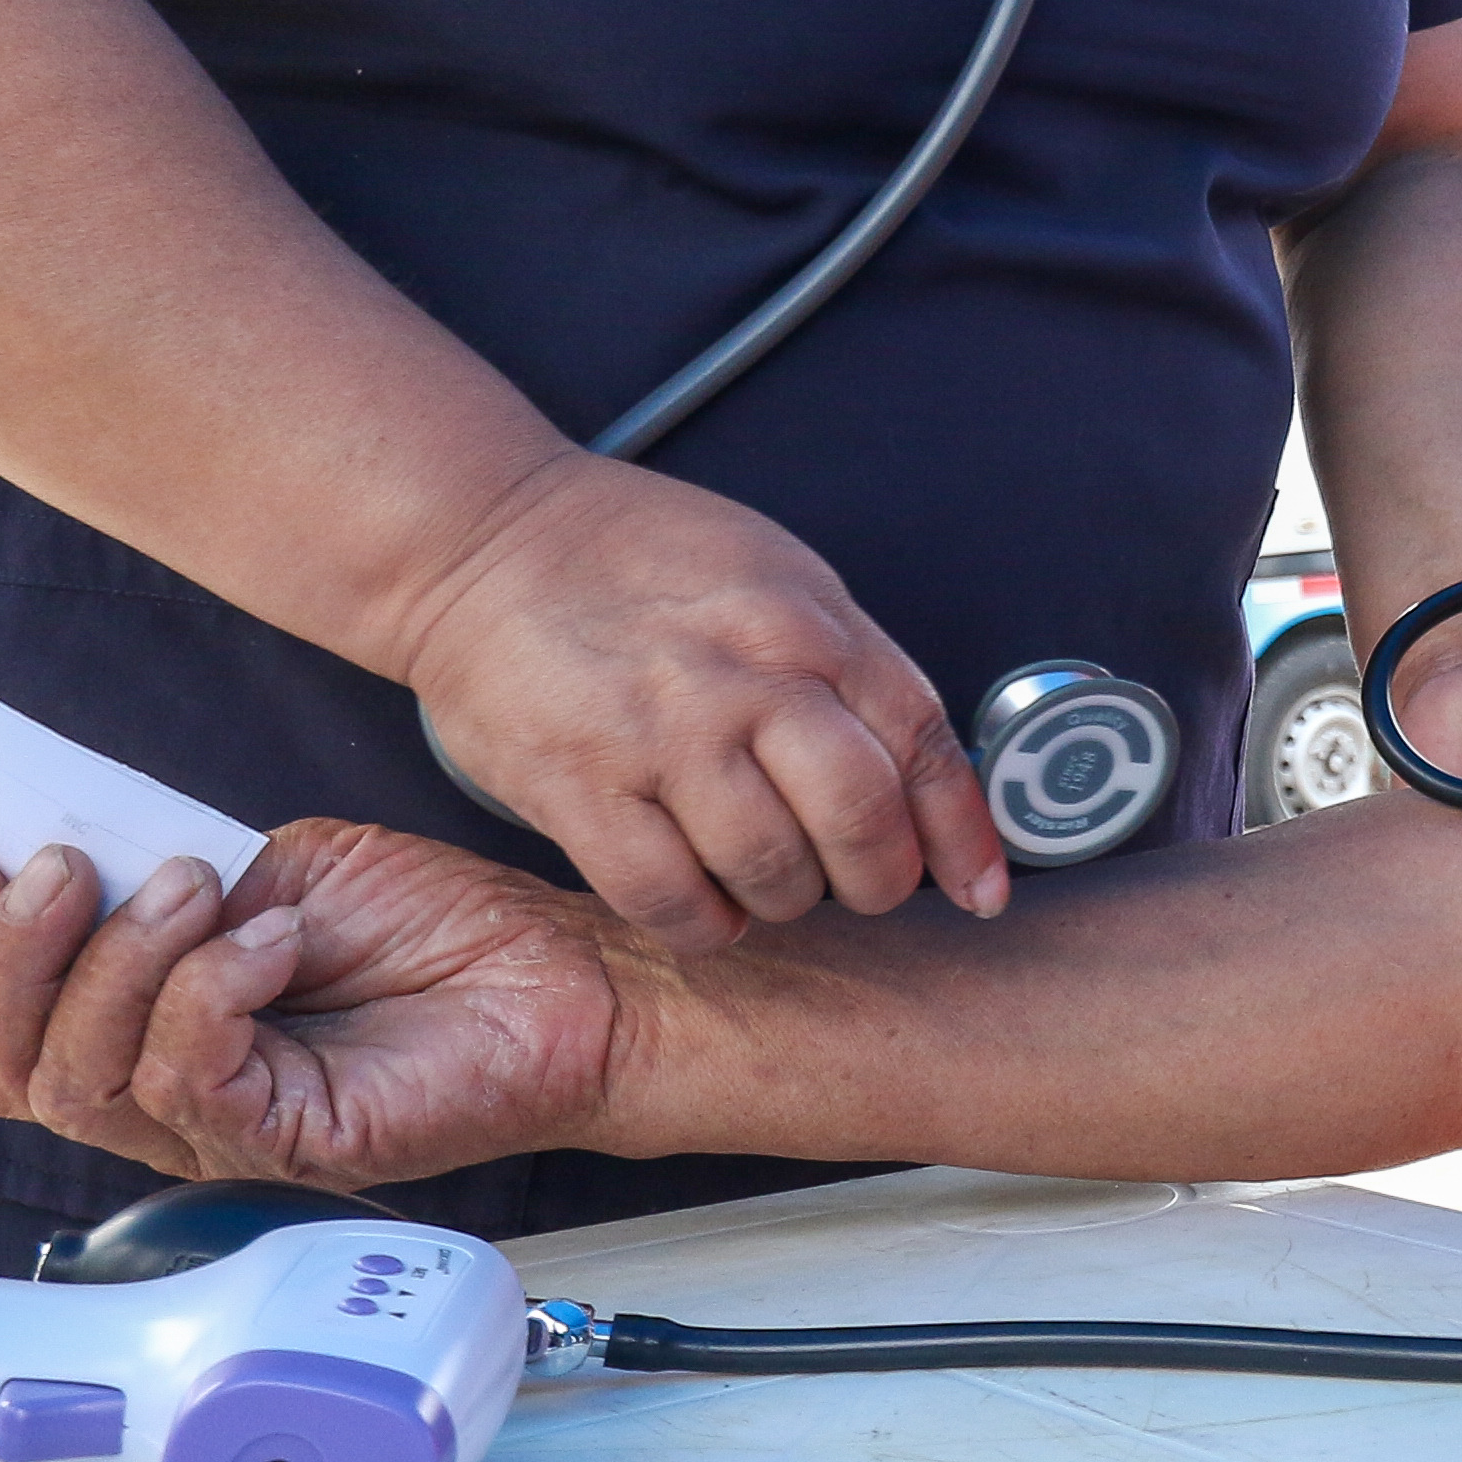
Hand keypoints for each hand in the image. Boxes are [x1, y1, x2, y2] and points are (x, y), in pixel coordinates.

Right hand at [0, 826, 637, 1189]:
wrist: (561, 976)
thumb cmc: (440, 928)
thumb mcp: (286, 871)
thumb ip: (181, 876)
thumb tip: (94, 862)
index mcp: (151, 1023)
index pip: (11, 1019)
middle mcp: (166, 1087)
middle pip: (13, 1063)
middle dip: (11, 959)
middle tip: (63, 870)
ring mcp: (220, 1125)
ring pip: (83, 1078)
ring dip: (118, 961)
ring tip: (194, 889)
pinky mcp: (282, 1142)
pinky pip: (188, 1082)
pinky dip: (208, 992)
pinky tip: (271, 941)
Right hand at [390, 454, 1008, 952]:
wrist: (483, 540)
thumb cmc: (633, 557)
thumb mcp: (774, 577)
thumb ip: (848, 663)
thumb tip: (921, 765)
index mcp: (807, 623)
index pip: (922, 742)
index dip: (961, 831)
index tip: (978, 886)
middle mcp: (745, 679)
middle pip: (860, 818)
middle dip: (877, 877)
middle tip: (859, 883)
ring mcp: (660, 736)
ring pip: (772, 870)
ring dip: (787, 898)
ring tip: (768, 877)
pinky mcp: (579, 787)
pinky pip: (669, 898)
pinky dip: (704, 921)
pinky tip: (702, 899)